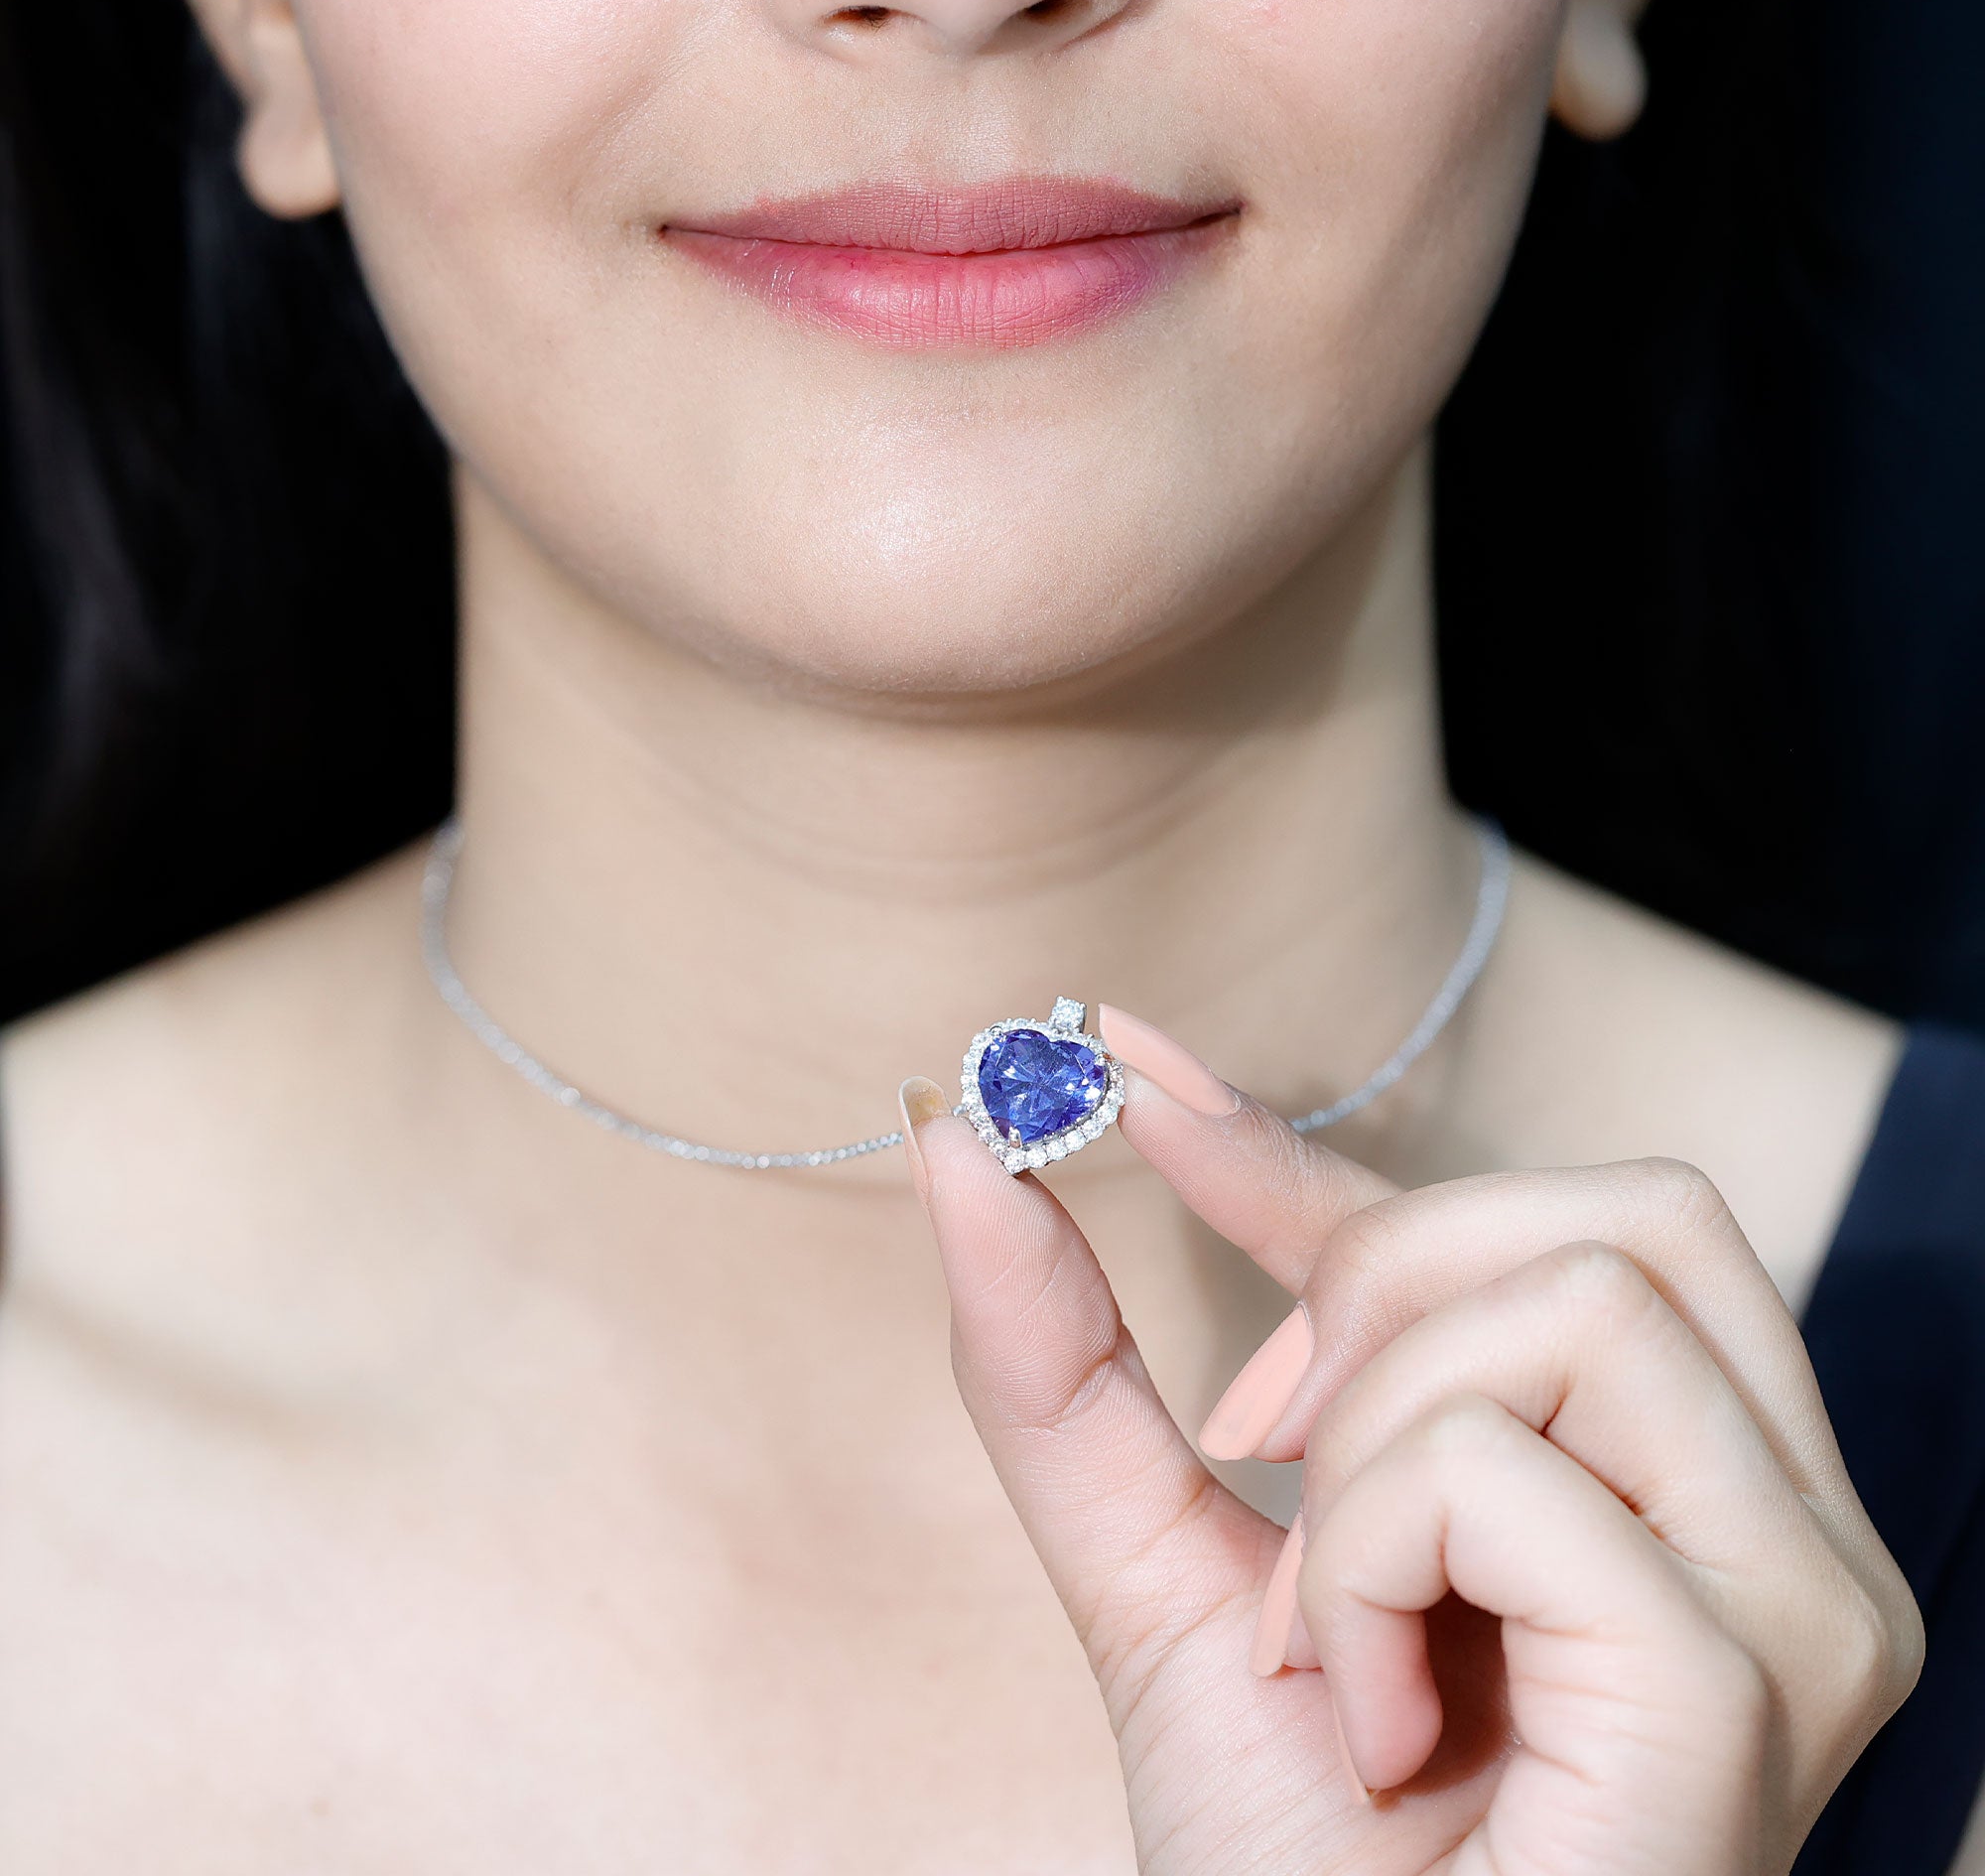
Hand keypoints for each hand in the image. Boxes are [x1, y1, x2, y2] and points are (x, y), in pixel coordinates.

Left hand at [896, 1006, 1922, 1875]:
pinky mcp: (1743, 1677)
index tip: (1121, 1059)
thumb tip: (955, 1140)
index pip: (1534, 1219)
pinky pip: (1499, 1472)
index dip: (1318, 1131)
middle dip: (1376, 1303)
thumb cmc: (1298, 1859)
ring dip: (1367, 1460)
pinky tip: (1375, 1716)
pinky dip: (1365, 1566)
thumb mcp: (1162, 1570)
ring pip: (1564, 1305)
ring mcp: (1799, 1599)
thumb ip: (1067, 1362)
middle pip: (1606, 1217)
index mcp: (1685, 1480)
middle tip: (1275, 1468)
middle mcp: (1786, 1519)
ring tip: (1336, 1632)